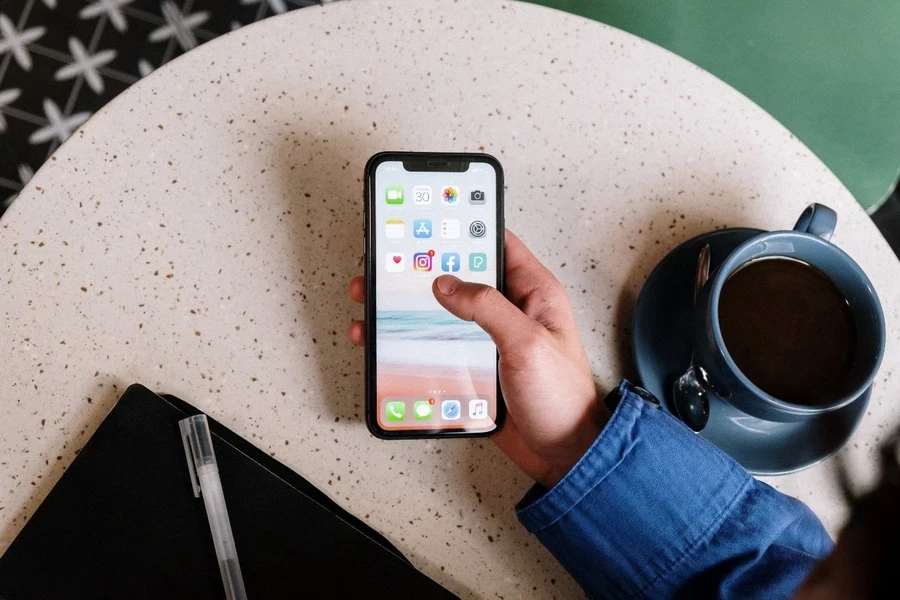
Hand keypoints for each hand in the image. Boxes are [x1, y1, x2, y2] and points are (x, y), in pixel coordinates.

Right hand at [348, 230, 608, 487]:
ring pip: (440, 313)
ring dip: (407, 308)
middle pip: (457, 278)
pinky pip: (435, 347)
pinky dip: (409, 343)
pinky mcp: (472, 367)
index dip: (464, 228)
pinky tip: (386, 344)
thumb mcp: (528, 343)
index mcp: (532, 293)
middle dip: (421, 270)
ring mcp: (487, 340)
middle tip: (386, 263)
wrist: (563, 454)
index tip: (429, 221)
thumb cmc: (562, 398)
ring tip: (372, 301)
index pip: (496, 244)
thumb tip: (447, 283)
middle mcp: (508, 311)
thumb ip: (488, 308)